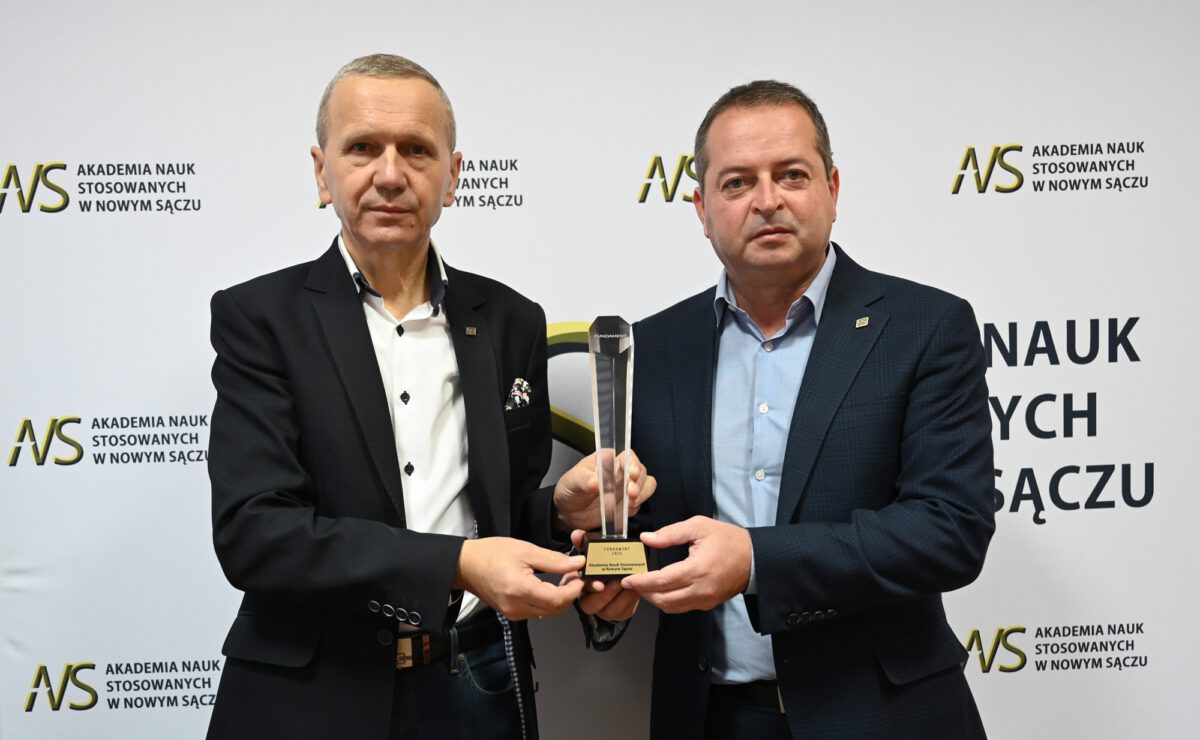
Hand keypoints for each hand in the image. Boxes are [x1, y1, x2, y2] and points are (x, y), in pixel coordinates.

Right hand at [454, 537, 585, 620]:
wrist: (466, 565)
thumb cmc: (492, 554)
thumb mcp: (526, 550)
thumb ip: (554, 560)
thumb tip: (577, 563)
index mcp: (520, 589)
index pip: (557, 599)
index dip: (573, 590)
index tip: (580, 576)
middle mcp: (517, 607)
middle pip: (555, 609)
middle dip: (570, 594)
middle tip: (574, 575)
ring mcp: (514, 613)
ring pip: (548, 612)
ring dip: (560, 599)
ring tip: (564, 579)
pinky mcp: (512, 613)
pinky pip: (537, 612)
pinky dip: (548, 601)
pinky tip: (550, 587)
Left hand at [553, 450, 656, 532]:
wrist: (567, 512)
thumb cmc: (570, 489)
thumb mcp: (572, 480)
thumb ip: (584, 479)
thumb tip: (596, 481)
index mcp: (608, 460)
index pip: (628, 456)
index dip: (634, 464)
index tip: (631, 474)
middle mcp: (620, 473)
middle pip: (641, 472)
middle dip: (639, 483)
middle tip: (631, 493)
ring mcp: (625, 489)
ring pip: (646, 487)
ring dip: (642, 494)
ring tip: (630, 502)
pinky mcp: (626, 505)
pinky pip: (638, 505)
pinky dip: (634, 508)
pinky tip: (625, 511)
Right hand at [561, 530, 639, 620]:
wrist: (616, 577)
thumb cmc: (601, 566)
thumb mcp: (591, 552)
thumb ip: (583, 542)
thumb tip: (577, 534)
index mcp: (577, 585)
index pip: (578, 589)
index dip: (589, 587)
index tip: (599, 584)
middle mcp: (587, 600)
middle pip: (591, 606)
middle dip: (606, 594)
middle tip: (617, 582)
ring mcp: (602, 609)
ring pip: (609, 611)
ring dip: (620, 598)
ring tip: (629, 585)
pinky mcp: (618, 613)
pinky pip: (624, 612)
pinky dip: (630, 601)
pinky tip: (635, 590)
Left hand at [621, 516, 750, 613]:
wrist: (754, 558)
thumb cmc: (728, 539)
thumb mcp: (698, 526)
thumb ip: (670, 533)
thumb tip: (646, 538)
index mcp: (697, 569)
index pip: (661, 581)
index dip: (640, 582)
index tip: (627, 578)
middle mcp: (701, 590)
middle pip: (663, 599)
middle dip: (644, 592)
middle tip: (633, 582)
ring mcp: (705, 600)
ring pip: (671, 607)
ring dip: (655, 599)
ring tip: (645, 586)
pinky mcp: (708, 604)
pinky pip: (682, 607)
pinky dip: (669, 601)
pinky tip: (663, 589)